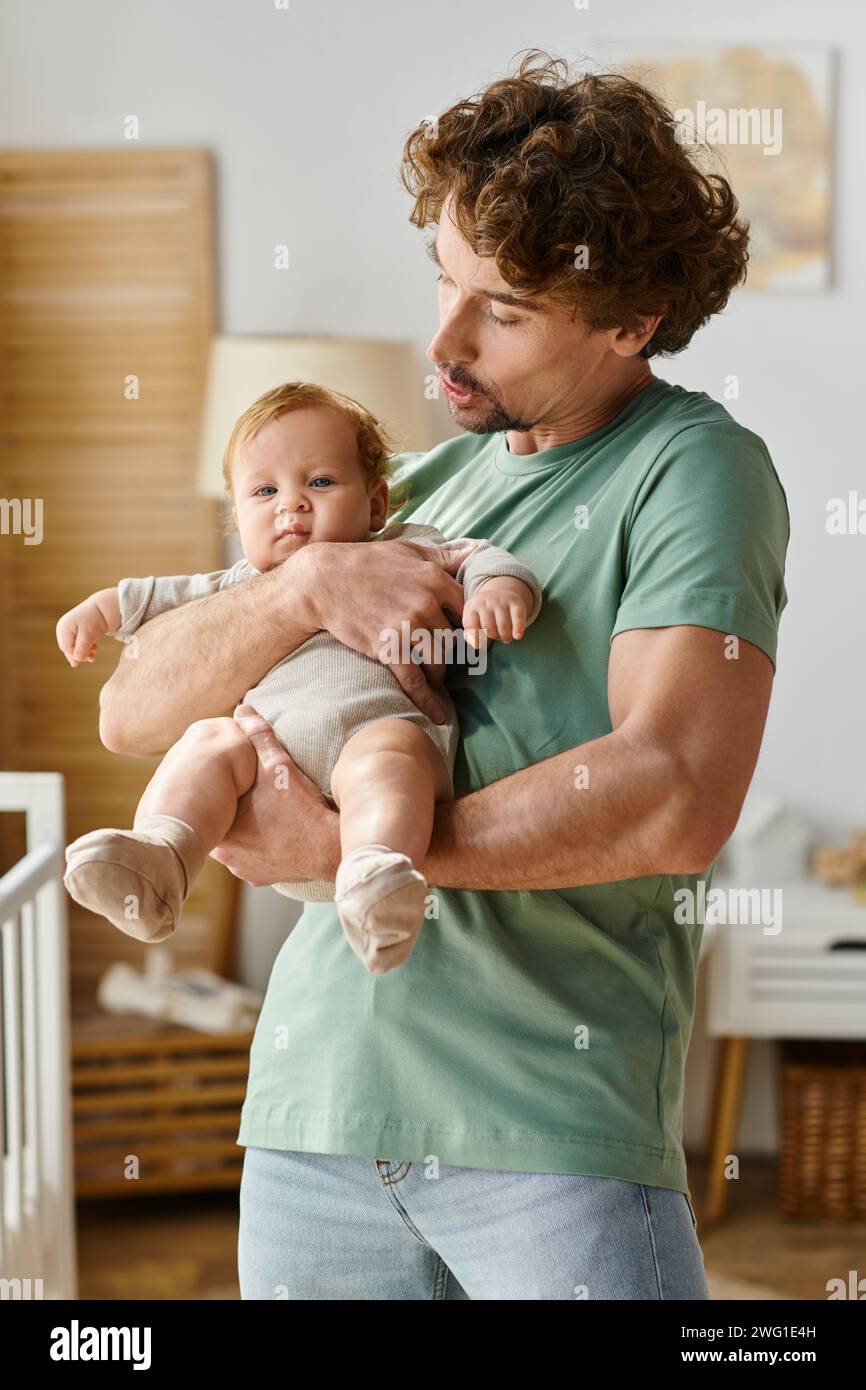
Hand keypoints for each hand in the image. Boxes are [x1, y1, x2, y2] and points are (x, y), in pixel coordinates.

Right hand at [56, 600, 108, 666]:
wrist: (104, 607)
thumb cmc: (95, 620)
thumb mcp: (88, 636)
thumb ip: (81, 649)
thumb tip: (76, 660)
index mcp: (63, 628)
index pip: (66, 648)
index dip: (77, 655)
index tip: (89, 658)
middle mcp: (64, 628)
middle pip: (68, 648)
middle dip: (79, 654)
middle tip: (92, 658)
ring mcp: (69, 628)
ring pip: (73, 646)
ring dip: (83, 652)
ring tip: (94, 653)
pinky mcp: (76, 630)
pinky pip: (77, 642)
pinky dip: (85, 647)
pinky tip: (94, 649)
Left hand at [209, 705, 339, 885]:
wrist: (330, 848)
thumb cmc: (301, 809)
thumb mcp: (278, 766)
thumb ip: (258, 736)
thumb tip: (243, 709)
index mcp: (221, 829)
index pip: (207, 805)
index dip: (219, 790)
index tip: (229, 781)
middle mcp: (226, 855)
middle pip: (220, 823)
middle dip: (231, 808)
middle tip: (245, 792)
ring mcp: (243, 869)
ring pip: (235, 843)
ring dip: (244, 829)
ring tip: (259, 811)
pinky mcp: (260, 877)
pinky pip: (252, 858)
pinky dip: (259, 845)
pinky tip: (272, 832)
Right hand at [298, 539, 474, 722]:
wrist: (324, 581)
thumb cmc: (367, 562)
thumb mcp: (408, 551)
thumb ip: (444, 556)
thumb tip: (475, 552)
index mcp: (435, 579)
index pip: (469, 610)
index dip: (472, 626)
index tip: (473, 639)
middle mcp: (426, 604)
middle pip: (454, 639)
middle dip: (453, 653)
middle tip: (452, 662)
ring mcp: (407, 628)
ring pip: (438, 662)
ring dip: (440, 675)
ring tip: (437, 679)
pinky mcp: (388, 649)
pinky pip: (414, 681)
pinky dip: (428, 701)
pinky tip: (437, 714)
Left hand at [461, 578, 531, 650]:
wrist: (500, 594)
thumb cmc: (484, 615)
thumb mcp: (473, 621)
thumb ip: (471, 635)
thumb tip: (477, 645)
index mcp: (472, 607)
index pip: (471, 624)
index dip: (475, 637)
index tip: (479, 646)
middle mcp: (486, 602)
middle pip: (488, 627)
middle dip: (493, 636)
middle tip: (496, 635)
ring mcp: (501, 601)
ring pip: (503, 625)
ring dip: (505, 636)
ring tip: (505, 636)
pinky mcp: (516, 603)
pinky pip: (517, 618)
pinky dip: (518, 628)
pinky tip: (517, 636)